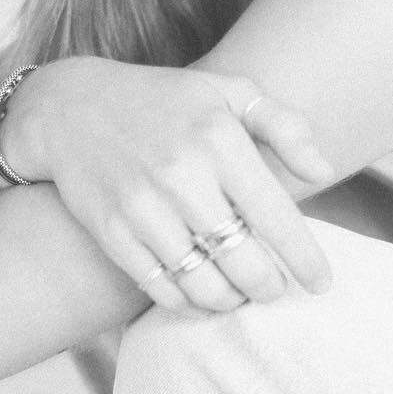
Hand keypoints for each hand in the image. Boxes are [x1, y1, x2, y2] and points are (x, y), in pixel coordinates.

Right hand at [16, 58, 337, 311]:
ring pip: (203, 284)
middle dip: (268, 286)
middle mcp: (182, 176)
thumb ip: (283, 125)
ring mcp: (143, 207)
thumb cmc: (164, 101)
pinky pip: (161, 288)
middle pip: (244, 261)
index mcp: (219, 140)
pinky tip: (200, 294)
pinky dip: (187, 302)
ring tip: (239, 292)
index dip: (304, 258)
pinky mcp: (111, 232)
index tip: (321, 282)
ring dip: (230, 299)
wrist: (69, 107)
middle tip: (274, 288)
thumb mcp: (227, 91)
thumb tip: (323, 171)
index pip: (276, 215)